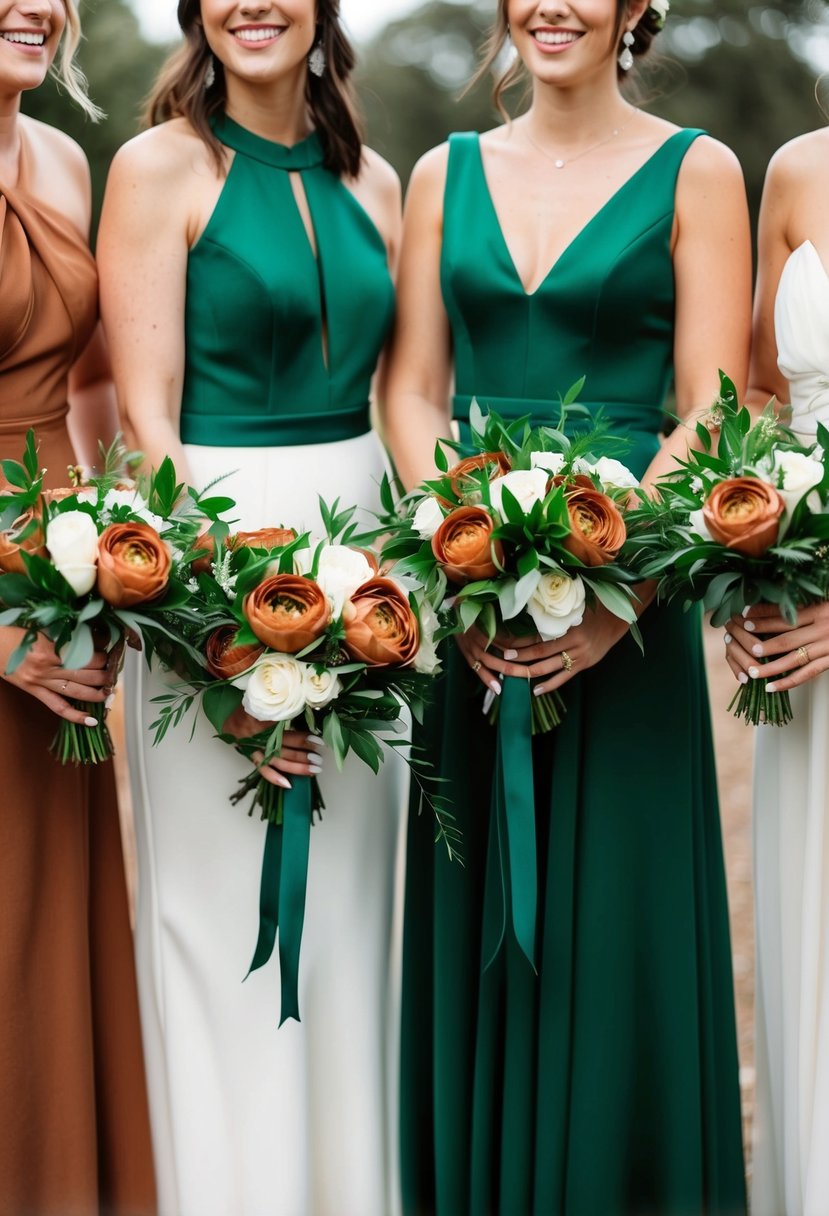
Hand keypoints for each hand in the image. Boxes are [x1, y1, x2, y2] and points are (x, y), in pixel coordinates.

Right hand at [0, 626, 111, 724]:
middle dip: (105, 674)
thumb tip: (93, 637)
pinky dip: (75, 716)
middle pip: (86, 674)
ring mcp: (41, 681)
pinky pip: (58, 707)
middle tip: (114, 672)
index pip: (87, 655)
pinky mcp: (34, 691)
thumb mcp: (43, 628)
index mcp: (51, 648)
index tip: (111, 653)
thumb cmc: (16, 633)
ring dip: (97, 694)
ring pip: (76, 692)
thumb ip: (67, 634)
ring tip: (110, 692)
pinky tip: (90, 721)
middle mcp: (48, 667)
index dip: (103, 655)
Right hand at [222, 705, 323, 789]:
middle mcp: (259, 737)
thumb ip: (283, 710)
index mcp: (262, 721)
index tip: (318, 740)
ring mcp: (255, 749)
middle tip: (319, 757)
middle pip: (284, 747)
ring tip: (313, 769)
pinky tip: (289, 784)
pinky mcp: (253, 757)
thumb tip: (307, 712)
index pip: (286, 731)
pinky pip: (263, 770)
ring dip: (296, 767)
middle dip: (303, 754)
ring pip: (277, 761)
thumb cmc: (251, 709)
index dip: (302, 737)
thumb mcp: (266, 705)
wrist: (229, 720)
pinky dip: (275, 778)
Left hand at [456, 604, 629, 695]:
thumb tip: (527, 617)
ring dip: (528, 672)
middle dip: (519, 657)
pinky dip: (549, 685)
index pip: (537, 635)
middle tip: (502, 658)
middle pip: (539, 652)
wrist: (614, 622)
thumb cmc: (590, 613)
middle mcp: (571, 642)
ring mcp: (578, 656)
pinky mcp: (583, 666)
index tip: (503, 642)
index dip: (519, 640)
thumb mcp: (572, 611)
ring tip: (512, 675)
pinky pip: (563, 678)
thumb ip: (553, 618)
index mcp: (566, 626)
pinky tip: (535, 691)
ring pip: (548, 667)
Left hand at [724, 602, 828, 692]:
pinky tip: (771, 688)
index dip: (763, 614)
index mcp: (820, 610)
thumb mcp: (827, 602)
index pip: (786, 613)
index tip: (744, 615)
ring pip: (793, 659)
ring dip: (770, 667)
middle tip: (743, 645)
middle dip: (762, 642)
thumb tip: (780, 605)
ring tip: (751, 672)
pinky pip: (807, 674)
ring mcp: (828, 646)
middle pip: (786, 637)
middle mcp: (823, 628)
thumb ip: (807, 605)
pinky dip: (788, 682)